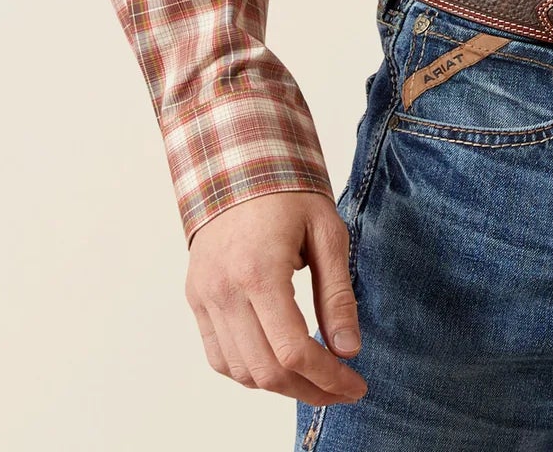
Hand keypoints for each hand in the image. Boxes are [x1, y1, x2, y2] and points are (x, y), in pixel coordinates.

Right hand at [183, 191, 367, 406]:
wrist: (237, 161)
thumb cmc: (288, 191)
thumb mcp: (327, 233)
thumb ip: (337, 294)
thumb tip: (349, 349)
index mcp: (259, 273)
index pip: (293, 351)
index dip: (328, 378)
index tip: (355, 385)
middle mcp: (224, 292)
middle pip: (266, 371)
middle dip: (309, 390)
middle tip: (342, 389)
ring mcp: (205, 297)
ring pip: (241, 372)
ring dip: (280, 386)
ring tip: (315, 378)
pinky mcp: (197, 299)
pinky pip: (219, 357)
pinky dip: (249, 371)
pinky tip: (279, 365)